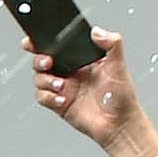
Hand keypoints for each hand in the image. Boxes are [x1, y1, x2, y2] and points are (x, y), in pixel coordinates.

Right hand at [30, 33, 145, 147]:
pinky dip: (48, 97)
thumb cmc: (122, 98)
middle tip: (48, 62)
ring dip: (46, 80)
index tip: (35, 40)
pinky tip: (61, 99)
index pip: (59, 46)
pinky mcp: (59, 104)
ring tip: (61, 85)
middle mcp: (70, 72)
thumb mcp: (119, 66)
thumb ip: (112, 44)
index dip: (44, 41)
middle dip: (39, 59)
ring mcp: (63, 88)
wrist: (119, 125)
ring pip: (40, 78)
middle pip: (43, 60)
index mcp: (81, 60)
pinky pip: (42, 97)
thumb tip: (98, 31)